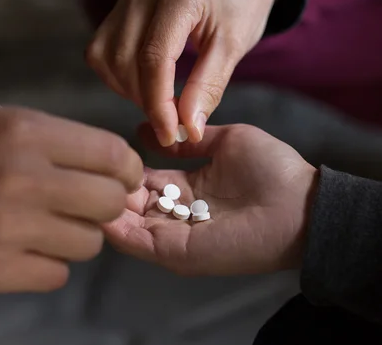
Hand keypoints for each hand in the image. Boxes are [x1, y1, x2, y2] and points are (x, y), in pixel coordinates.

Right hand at [0, 101, 142, 292]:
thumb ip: (49, 138)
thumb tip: (97, 163)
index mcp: (24, 132)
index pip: (112, 154)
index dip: (126, 167)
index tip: (121, 175)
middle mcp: (25, 180)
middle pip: (110, 202)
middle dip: (106, 203)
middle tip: (84, 202)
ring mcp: (9, 231)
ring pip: (89, 244)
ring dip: (76, 234)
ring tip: (47, 225)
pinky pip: (56, 275)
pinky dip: (48, 264)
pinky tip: (25, 249)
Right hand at [86, 0, 280, 146]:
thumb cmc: (243, 2)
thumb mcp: (234, 45)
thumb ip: (208, 87)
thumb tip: (185, 129)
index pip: (154, 58)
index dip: (157, 104)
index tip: (169, 134)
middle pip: (124, 59)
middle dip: (144, 100)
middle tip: (170, 121)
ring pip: (106, 55)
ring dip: (127, 88)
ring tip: (158, 99)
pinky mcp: (121, 1)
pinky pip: (103, 47)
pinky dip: (118, 73)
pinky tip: (144, 79)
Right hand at [104, 124, 317, 275]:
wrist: (300, 205)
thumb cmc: (272, 170)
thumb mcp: (227, 140)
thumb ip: (191, 138)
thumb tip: (151, 129)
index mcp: (188, 187)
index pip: (145, 180)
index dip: (124, 168)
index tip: (103, 152)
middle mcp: (177, 213)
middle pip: (131, 202)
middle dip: (109, 187)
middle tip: (86, 169)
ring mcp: (175, 235)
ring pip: (127, 222)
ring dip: (105, 206)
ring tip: (81, 185)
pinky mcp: (176, 251)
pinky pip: (135, 242)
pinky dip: (113, 227)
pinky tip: (95, 207)